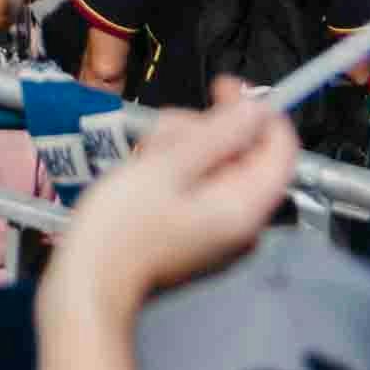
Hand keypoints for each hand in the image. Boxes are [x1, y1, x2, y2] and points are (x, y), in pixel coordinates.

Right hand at [60, 92, 304, 304]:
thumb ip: (219, 134)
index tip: (223, 86)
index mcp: (245, 207)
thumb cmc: (123, 224)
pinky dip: (172, 168)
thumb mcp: (168, 167)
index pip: (280, 151)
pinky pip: (196, 185)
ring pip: (214, 164)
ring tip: (144, 155)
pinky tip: (143, 169)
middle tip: (162, 131)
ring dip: (180, 146)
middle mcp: (241, 219)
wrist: (88, 282)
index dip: (258, 113)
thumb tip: (257, 109)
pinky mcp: (193, 229)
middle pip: (242, 154)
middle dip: (203, 131)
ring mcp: (216, 226)